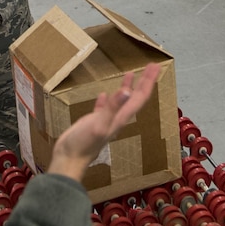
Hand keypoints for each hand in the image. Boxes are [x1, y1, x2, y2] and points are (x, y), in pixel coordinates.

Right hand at [46, 62, 161, 180]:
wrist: (68, 159)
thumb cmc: (84, 143)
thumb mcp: (99, 123)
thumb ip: (113, 107)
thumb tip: (127, 91)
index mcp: (122, 117)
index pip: (140, 97)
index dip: (148, 82)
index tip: (155, 66)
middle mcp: (117, 118)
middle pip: (135, 98)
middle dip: (143, 82)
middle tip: (151, 66)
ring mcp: (106, 121)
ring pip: (121, 101)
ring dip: (128, 88)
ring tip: (130, 74)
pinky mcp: (93, 123)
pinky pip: (103, 108)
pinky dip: (107, 99)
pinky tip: (103, 93)